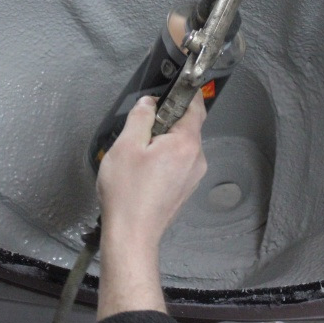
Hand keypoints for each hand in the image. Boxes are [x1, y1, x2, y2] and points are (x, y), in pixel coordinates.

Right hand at [95, 93, 207, 318]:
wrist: (132, 235)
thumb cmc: (128, 191)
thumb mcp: (127, 145)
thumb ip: (141, 116)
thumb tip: (149, 102)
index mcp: (187, 143)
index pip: (196, 106)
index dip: (184, 93)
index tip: (170, 87)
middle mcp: (197, 158)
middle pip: (188, 126)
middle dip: (167, 119)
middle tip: (141, 126)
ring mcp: (193, 176)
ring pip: (182, 145)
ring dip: (164, 140)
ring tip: (138, 152)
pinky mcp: (185, 188)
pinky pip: (179, 162)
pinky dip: (165, 157)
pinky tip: (144, 169)